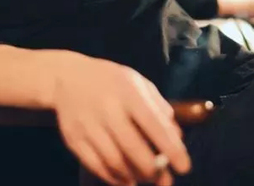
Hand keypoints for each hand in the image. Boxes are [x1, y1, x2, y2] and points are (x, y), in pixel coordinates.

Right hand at [52, 55, 190, 185]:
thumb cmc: (112, 82)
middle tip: (163, 178)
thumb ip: (160, 108)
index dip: (171, 149)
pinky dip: (113, 177)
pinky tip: (124, 178)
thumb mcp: (139, 84)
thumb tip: (177, 138)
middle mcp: (108, 109)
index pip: (154, 125)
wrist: (68, 78)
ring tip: (145, 178)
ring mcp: (88, 125)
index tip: (185, 167)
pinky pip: (96, 166)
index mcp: (129, 93)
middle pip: (133, 148)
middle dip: (152, 170)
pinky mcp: (73, 138)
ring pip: (114, 162)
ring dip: (134, 176)